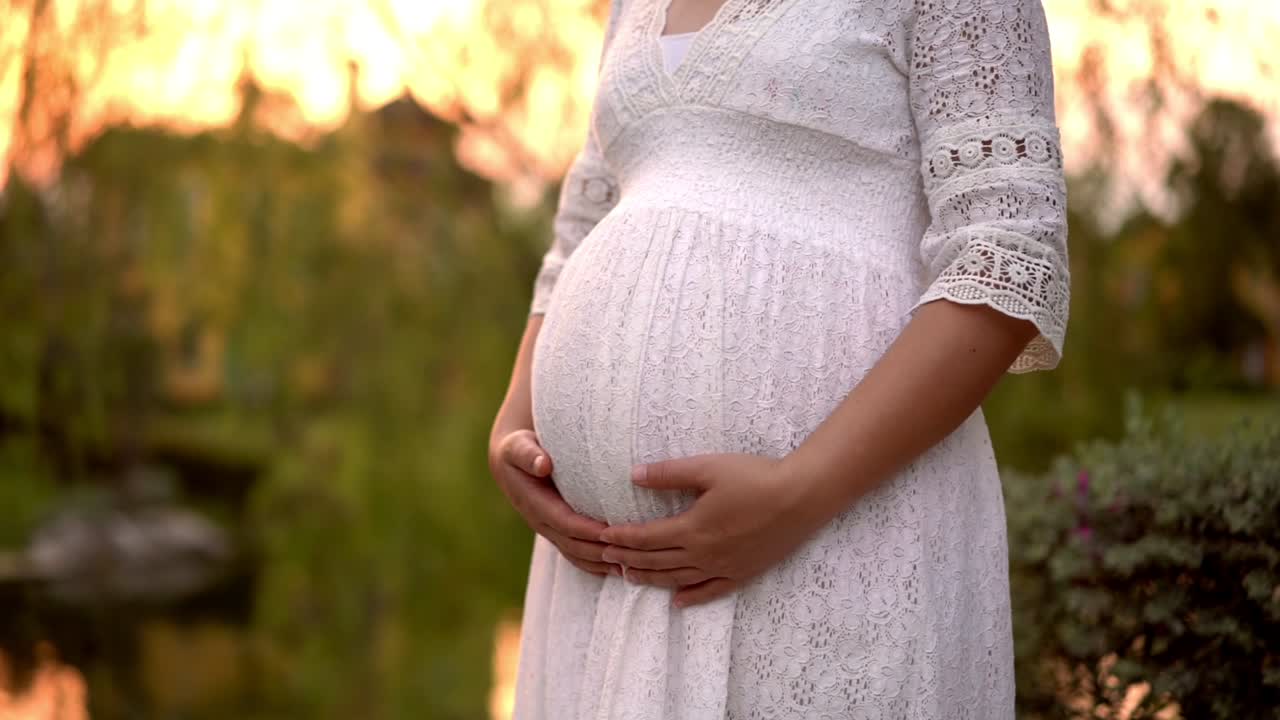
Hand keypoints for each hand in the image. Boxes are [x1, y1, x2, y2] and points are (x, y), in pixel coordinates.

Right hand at [488, 428, 619, 576]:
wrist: (509, 463)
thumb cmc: (518, 450)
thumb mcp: (518, 447)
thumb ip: (528, 454)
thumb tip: (543, 464)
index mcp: (534, 503)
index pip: (564, 522)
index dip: (587, 530)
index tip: (612, 531)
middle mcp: (541, 522)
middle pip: (573, 544)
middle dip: (600, 550)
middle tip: (630, 552)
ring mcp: (549, 530)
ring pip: (575, 554)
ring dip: (600, 563)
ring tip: (629, 567)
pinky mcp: (557, 532)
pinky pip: (576, 554)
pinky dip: (595, 564)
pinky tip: (618, 568)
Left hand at [598, 453, 829, 606]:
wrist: (801, 497)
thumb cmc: (755, 477)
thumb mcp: (708, 467)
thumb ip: (668, 473)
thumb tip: (632, 475)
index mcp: (692, 528)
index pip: (646, 538)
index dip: (621, 538)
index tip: (602, 537)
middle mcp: (704, 554)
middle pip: (657, 562)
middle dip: (629, 560)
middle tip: (605, 559)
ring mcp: (724, 567)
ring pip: (678, 580)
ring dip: (651, 580)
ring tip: (630, 577)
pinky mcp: (743, 572)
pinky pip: (711, 591)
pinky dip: (691, 598)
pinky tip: (677, 602)